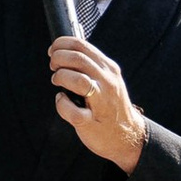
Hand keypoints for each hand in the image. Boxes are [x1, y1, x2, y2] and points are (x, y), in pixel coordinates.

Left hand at [48, 36, 147, 170]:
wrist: (127, 135)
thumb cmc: (110, 105)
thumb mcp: (107, 79)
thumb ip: (91, 65)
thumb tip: (65, 51)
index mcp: (109, 69)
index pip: (82, 45)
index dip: (61, 44)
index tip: (53, 51)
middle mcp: (107, 82)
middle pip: (77, 58)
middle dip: (57, 59)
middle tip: (53, 67)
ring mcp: (101, 102)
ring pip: (77, 80)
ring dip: (60, 77)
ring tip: (58, 83)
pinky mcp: (90, 121)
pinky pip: (71, 110)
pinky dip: (61, 104)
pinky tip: (63, 101)